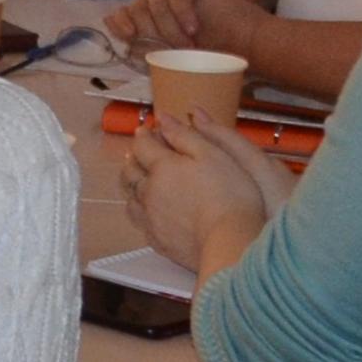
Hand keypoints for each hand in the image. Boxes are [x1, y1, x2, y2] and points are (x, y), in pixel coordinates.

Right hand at [116, 0, 241, 63]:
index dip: (184, 10)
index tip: (195, 30)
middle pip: (158, 6)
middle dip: (169, 29)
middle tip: (185, 49)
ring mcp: (143, 1)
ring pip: (138, 10)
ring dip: (145, 30)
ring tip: (157, 51)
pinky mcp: (133, 15)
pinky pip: (120, 16)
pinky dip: (119, 24)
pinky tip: (126, 36)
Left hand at [120, 111, 287, 281]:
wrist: (232, 243)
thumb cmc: (230, 195)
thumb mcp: (214, 154)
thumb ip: (185, 135)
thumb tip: (163, 119)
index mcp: (162, 167)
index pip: (142, 144)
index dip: (145, 135)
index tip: (150, 131)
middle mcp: (149, 192)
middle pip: (130, 171)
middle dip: (134, 158)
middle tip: (143, 154)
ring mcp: (150, 218)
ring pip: (131, 197)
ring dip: (133, 185)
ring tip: (144, 181)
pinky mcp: (157, 241)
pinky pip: (140, 221)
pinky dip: (141, 210)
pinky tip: (151, 210)